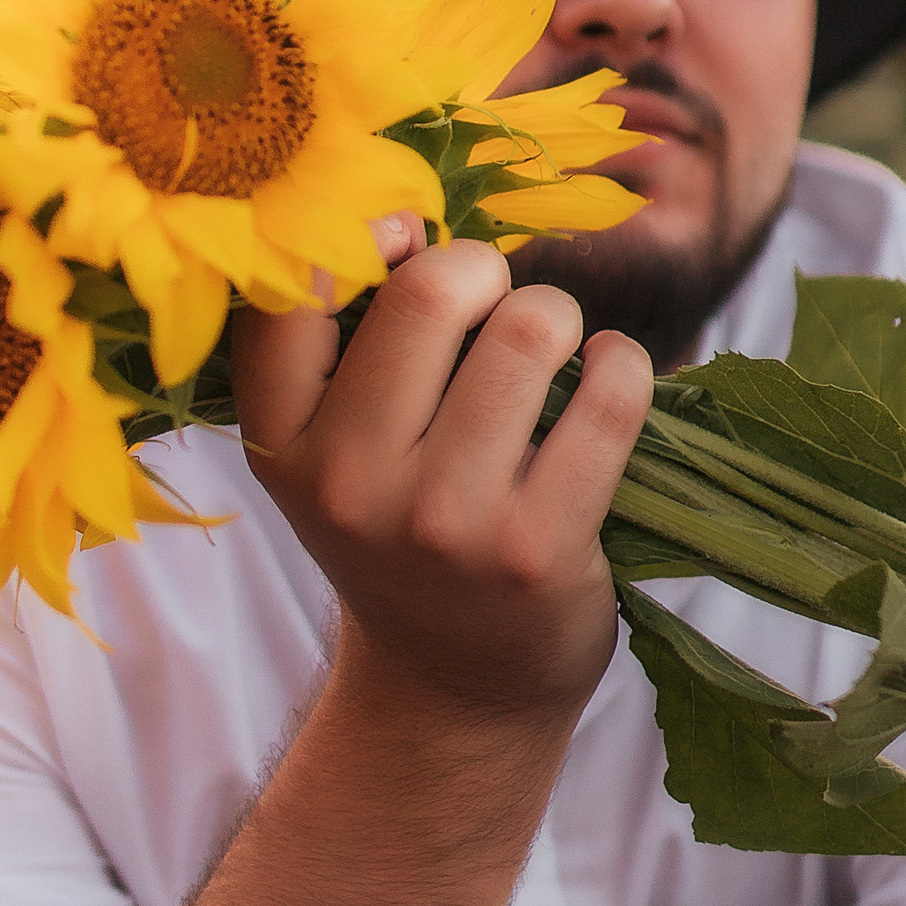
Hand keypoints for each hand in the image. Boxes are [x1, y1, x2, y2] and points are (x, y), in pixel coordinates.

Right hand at [233, 239, 653, 740]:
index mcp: (281, 442)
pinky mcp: (536, 549)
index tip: (405, 243)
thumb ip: (346, 342)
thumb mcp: (334, 451)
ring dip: (559, 318)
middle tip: (495, 307)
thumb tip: (403, 215)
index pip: (289, 290)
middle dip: (484, 272)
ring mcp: (443, 522)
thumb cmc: (403, 532)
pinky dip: (624, 366)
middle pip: (431, 288)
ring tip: (554, 353)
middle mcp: (349, 483)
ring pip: (530, 328)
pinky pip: (608, 395)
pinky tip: (609, 380)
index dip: (362, 236)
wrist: (457, 689)